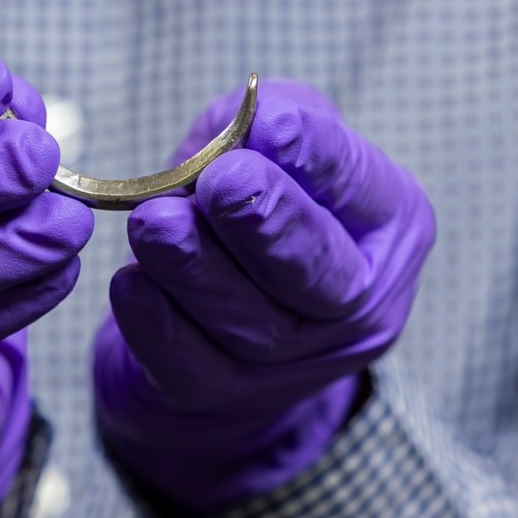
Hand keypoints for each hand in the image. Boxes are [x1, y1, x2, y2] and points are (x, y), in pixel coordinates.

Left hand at [92, 80, 433, 515]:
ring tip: (153, 222)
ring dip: (197, 268)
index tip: (272, 125)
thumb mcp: (268, 138)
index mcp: (386, 221)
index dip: (316, 156)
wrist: (215, 302)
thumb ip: (266, 119)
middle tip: (220, 183)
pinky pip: (192, 368)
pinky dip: (157, 326)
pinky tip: (130, 283)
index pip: (357, 184)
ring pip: (251, 325)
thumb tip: (255, 121)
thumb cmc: (250, 195)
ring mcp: (299, 364)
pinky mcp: (225, 398)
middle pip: (318, 273)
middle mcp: (359, 302)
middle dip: (268, 224)